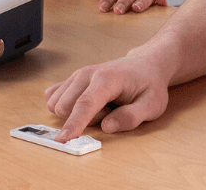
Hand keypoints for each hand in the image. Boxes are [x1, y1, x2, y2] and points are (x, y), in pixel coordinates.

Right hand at [45, 53, 169, 140]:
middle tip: (108, 112)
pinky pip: (54, 97)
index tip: (63, 140)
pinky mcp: (73, 79)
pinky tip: (85, 103)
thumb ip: (131, 117)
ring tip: (101, 107)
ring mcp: (78, 74)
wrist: (145, 65)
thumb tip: (107, 127)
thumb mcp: (151, 105)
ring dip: (75, 114)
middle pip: (67, 106)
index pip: (86, 103)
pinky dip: (66, 107)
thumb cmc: (148, 85)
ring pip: (58, 103)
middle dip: (83, 120)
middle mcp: (88, 73)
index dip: (73, 123)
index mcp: (108, 78)